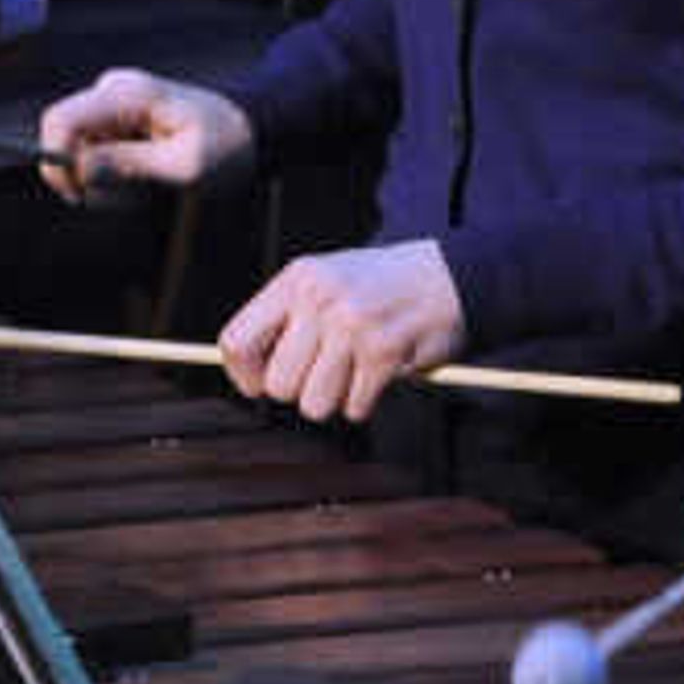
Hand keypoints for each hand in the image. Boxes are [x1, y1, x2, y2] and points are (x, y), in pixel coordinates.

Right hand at [35, 68, 251, 200]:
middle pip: (64, 142)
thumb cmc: (226, 145)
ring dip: (106, 184)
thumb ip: (130, 164)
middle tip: (133, 197)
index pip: (59, 120)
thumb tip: (80, 168)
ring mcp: (112, 106)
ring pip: (78, 155)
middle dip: (89, 180)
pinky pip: (94, 157)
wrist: (249, 128)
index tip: (80, 195)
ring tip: (149, 190)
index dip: (57, 162)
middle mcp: (112, 92)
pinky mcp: (116, 122)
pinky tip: (145, 181)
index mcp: (127, 94)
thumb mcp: (185, 165)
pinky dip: (114, 178)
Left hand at [215, 236, 462, 423]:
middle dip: (298, 391)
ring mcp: (352, 326)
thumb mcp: (323, 280)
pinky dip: (364, 401)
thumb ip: (285, 317)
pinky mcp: (384, 353)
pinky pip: (353, 408)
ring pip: (313, 404)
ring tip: (353, 371)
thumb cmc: (378, 285)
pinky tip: (379, 372)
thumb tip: (247, 374)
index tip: (259, 384)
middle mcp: (319, 300)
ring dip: (334, 399)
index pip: (237, 341)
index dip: (244, 375)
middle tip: (323, 374)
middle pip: (278, 384)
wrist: (447, 276)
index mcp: (296, 279)